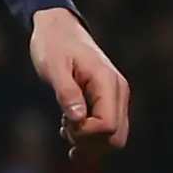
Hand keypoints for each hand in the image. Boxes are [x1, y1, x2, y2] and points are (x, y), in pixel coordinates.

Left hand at [31, 7, 130, 153]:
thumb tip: (78, 119)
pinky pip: (109, 131)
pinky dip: (90, 138)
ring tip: (65, 128)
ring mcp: (117, 97)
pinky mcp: (110, 101)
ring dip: (88, 142)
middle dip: (88, 143)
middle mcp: (119, 91)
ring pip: (114, 139)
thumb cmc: (53, 45)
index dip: (84, 134)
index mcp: (107, 82)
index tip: (64, 122)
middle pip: (116, 138)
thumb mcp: (53, 67)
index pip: (107, 126)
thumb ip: (66, 93)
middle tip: (64, 129)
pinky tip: (69, 130)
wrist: (58, 29)